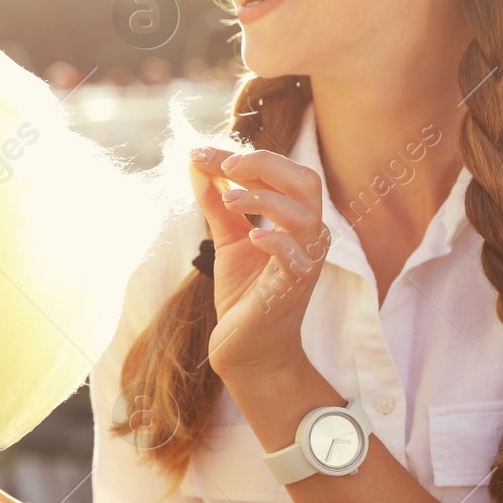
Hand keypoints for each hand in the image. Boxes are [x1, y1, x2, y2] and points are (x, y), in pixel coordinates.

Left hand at [188, 146, 329, 384]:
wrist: (248, 350)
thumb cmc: (245, 294)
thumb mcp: (227, 240)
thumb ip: (215, 204)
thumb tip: (196, 164)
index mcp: (294, 220)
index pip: (280, 172)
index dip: (242, 157)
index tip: (199, 153)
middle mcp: (306, 237)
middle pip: (306, 181)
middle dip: (265, 165)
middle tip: (225, 167)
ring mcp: (304, 263)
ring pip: (305, 216)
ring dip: (266, 200)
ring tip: (230, 200)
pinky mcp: (292, 290)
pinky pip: (296, 258)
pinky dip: (276, 241)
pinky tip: (252, 236)